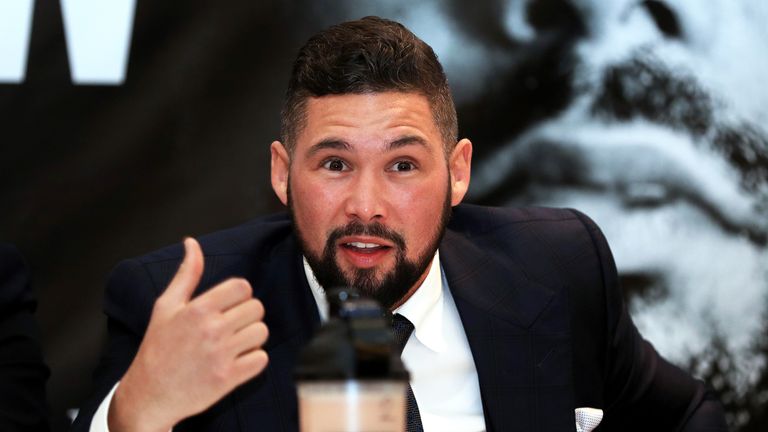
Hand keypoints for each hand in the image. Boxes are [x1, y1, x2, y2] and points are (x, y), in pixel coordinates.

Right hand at [108, 238, 268, 431]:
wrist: (149, 394)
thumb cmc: (158, 348)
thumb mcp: (166, 306)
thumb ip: (186, 274)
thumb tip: (192, 243)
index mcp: (198, 309)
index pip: (242, 287)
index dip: (240, 295)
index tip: (229, 305)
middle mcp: (212, 330)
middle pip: (256, 308)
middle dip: (246, 315)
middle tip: (230, 326)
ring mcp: (221, 355)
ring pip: (261, 332)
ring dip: (252, 337)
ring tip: (233, 343)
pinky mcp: (229, 378)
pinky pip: (261, 359)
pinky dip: (254, 360)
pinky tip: (236, 360)